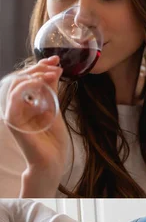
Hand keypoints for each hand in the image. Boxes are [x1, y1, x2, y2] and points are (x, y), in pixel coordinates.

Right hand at [7, 57, 68, 180]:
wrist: (53, 160)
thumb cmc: (53, 138)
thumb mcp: (55, 108)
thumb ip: (51, 91)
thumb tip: (55, 69)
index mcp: (24, 103)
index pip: (27, 78)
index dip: (40, 66)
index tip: (57, 60)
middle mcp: (15, 106)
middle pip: (20, 78)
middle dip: (38, 67)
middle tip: (55, 63)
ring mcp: (12, 113)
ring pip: (15, 85)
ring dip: (34, 75)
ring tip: (52, 73)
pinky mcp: (13, 121)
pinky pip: (14, 99)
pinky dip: (26, 87)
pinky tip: (40, 82)